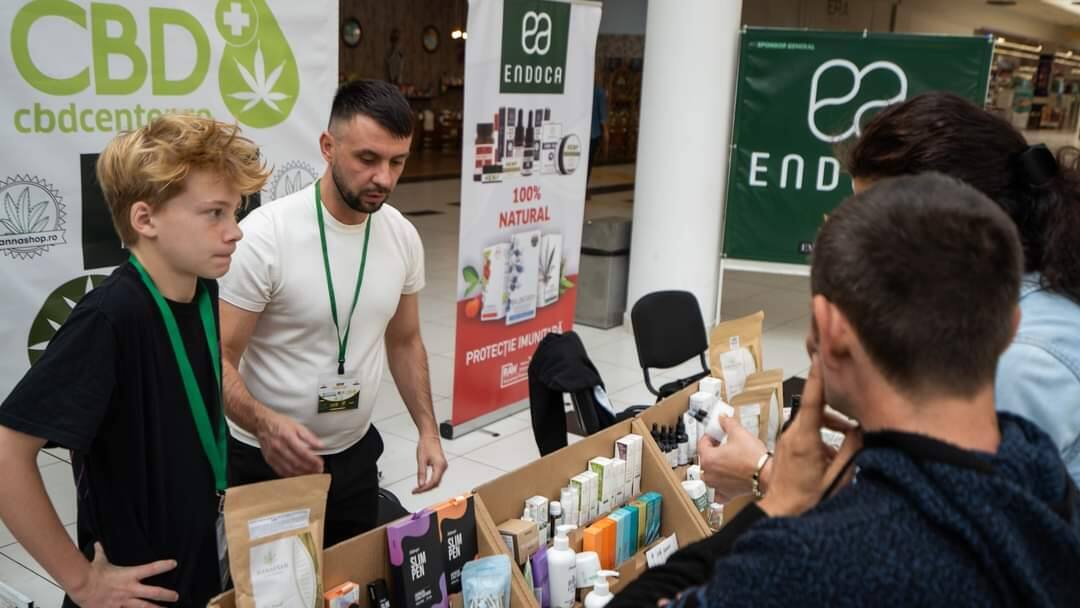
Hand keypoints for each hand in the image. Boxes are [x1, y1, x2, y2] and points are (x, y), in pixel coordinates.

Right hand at [69, 543, 177, 607]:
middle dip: (167, 595)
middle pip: (154, 593)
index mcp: (129, 575)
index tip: (174, 564)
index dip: (164, 566)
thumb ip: (101, 553)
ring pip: (144, 607)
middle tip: (176, 597)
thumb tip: (98, 543)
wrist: (81, 585)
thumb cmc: (92, 573)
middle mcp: (130, 589)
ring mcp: (123, 602)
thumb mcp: (99, 561)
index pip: (151, 568)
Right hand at [255, 410, 324, 476]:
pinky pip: (280, 471)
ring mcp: (273, 455)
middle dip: (309, 469)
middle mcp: (279, 447)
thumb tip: (320, 445)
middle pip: (296, 463)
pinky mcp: (269, 460)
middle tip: (318, 471)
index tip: (320, 463)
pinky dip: (291, 475)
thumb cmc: (279, 423)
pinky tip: (298, 475)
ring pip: (289, 469)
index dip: (313, 460)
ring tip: (311, 474)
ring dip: (301, 474)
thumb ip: (309, 437)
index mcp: (287, 437)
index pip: (302, 452)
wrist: (261, 424)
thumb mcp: (296, 425)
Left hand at [413, 434, 447, 493]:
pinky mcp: (441, 465)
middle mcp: (443, 466)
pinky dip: (430, 481)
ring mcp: (443, 466)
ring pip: (436, 481)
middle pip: (436, 483)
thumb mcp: (421, 460)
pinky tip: (424, 482)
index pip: (433, 482)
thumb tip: (421, 484)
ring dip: (428, 486)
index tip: (417, 490)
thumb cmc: (426, 444)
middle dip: (426, 489)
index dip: (424, 489)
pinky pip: (437, 476)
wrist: (430, 436)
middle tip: (416, 491)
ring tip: (419, 488)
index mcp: (440, 465)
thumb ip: (422, 473)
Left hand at [696, 416, 767, 501]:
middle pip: (705, 459)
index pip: (702, 443)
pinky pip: (717, 492)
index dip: (710, 436)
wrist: (767, 474)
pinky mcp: (726, 494)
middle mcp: (709, 474)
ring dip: (715, 467)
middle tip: (723, 445)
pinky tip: (724, 481)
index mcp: (708, 459)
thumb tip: (722, 418)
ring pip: (709, 475)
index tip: (716, 434)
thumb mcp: (739, 433)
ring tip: (727, 460)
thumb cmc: (753, 457)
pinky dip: (719, 487)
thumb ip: (727, 423)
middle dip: (713, 451)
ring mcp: (716, 486)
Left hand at [757, 356, 860, 516]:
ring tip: (847, 438)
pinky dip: (821, 433)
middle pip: (816, 407)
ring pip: (812, 418)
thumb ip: (852, 450)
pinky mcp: (787, 444)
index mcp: (804, 439)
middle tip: (853, 403)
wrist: (782, 510)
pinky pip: (806, 429)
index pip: (813, 400)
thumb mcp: (837, 476)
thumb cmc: (807, 498)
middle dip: (835, 405)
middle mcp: (792, 434)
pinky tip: (832, 453)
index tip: (821, 356)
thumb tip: (864, 429)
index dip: (818, 376)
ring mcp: (787, 438)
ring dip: (830, 423)